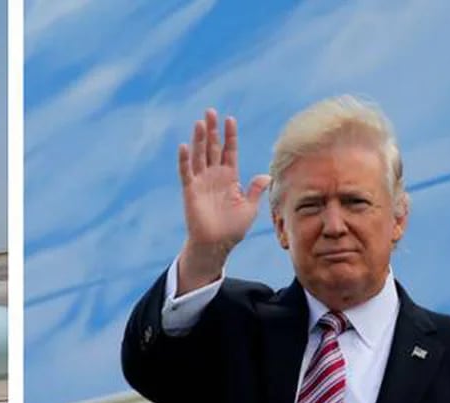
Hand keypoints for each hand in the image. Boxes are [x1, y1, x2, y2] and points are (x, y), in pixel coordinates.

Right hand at [177, 108, 270, 293]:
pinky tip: (184, 146)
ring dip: (199, 139)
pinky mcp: (190, 191)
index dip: (230, 136)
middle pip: (213, 148)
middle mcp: (214, 176)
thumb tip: (265, 175)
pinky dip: (185, 160)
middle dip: (212, 130)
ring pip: (200, 155)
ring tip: (199, 122)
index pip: (229, 151)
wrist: (216, 244)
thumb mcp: (249, 208)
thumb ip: (255, 190)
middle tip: (210, 111)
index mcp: (230, 178)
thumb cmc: (233, 229)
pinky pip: (187, 172)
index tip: (230, 119)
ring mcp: (201, 182)